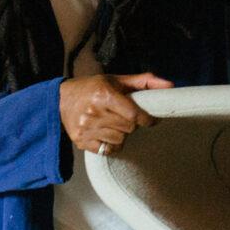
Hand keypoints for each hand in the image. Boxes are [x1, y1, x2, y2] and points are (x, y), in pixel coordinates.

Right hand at [59, 72, 173, 155]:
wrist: (60, 101)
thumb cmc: (92, 88)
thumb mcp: (116, 80)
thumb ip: (144, 82)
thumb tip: (170, 85)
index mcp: (104, 95)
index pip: (134, 115)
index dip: (146, 119)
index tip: (150, 120)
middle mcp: (94, 112)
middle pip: (128, 128)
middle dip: (131, 124)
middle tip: (124, 117)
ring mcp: (87, 129)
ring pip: (119, 140)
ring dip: (121, 134)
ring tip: (112, 123)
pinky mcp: (81, 142)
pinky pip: (108, 149)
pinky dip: (111, 144)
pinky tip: (105, 133)